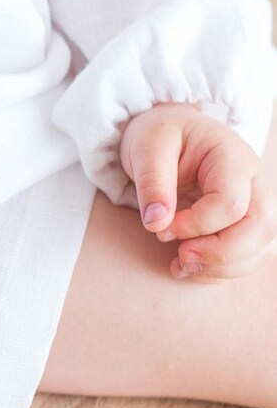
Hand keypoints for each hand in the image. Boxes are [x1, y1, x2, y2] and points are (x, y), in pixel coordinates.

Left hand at [118, 101, 276, 280]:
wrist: (170, 135)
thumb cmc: (162, 137)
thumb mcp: (147, 147)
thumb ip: (152, 182)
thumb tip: (157, 223)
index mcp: (233, 157)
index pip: (231, 203)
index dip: (196, 225)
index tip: (161, 227)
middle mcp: (254, 182)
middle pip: (261, 228)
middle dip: (221, 254)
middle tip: (181, 257)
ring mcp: (255, 204)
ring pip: (260, 249)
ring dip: (221, 268)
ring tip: (180, 265)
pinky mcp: (245, 224)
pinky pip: (247, 258)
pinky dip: (219, 272)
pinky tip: (186, 267)